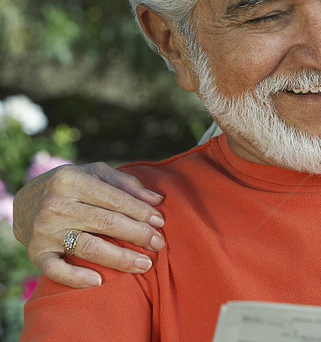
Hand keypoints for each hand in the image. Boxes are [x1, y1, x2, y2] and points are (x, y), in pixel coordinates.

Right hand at [12, 162, 165, 287]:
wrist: (25, 201)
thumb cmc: (71, 186)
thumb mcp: (95, 174)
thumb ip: (126, 184)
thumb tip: (156, 200)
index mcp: (72, 180)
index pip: (115, 200)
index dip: (141, 212)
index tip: (160, 222)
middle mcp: (56, 205)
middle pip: (107, 223)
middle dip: (138, 234)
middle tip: (159, 244)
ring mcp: (45, 231)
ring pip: (89, 247)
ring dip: (120, 258)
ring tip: (145, 264)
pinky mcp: (36, 253)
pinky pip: (56, 270)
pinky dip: (76, 277)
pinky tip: (98, 281)